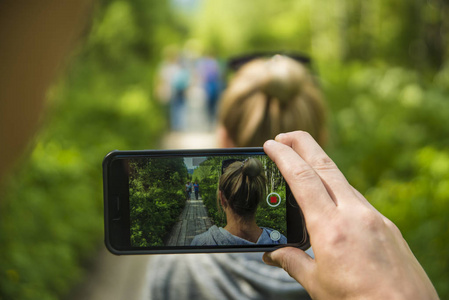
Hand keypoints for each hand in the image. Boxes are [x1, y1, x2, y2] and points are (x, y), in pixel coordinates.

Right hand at [263, 131, 437, 299]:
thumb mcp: (317, 284)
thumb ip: (292, 262)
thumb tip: (273, 254)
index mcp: (330, 227)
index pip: (302, 178)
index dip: (284, 156)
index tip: (271, 143)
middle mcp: (355, 213)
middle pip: (325, 165)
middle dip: (302, 144)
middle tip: (285, 134)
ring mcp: (374, 217)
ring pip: (342, 181)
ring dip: (321, 168)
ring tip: (303, 167)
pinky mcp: (387, 225)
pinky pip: (358, 200)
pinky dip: (340, 192)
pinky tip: (332, 203)